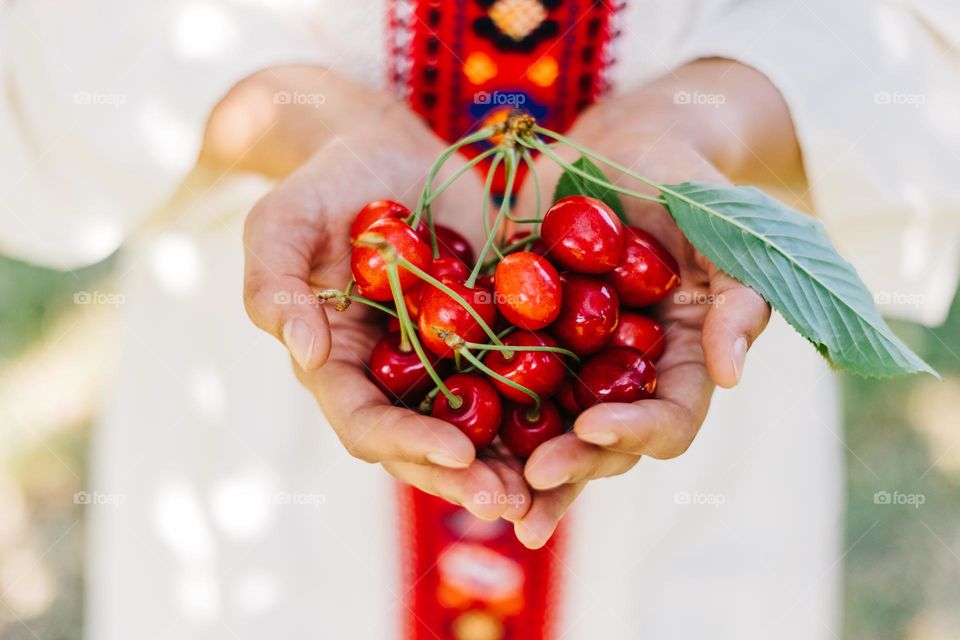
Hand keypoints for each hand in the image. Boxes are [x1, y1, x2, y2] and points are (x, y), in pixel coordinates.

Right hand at [241, 89, 531, 521]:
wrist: (388, 156)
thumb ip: (274, 282)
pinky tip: (588, 425)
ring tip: (556, 485)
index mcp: (339, 366)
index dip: (407, 444)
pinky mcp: (492, 339)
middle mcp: (394, 380)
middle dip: (466, 477)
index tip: (457, 450)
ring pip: (478, 429)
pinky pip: (521, 383)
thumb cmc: (324, 185)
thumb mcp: (283, 220)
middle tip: (513, 499)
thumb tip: (305, 351)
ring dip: (513, 464)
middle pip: (426, 446)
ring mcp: (446, 364)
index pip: (365, 423)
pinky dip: (549, 410)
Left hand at [507, 57, 802, 546]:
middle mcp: (624, 378)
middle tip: (533, 479)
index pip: (669, 420)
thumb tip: (731, 376)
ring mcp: (572, 365)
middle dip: (572, 467)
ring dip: (520, 470)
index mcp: (680, 364)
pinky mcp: (523, 340)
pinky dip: (473, 412)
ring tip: (488, 500)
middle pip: (604, 444)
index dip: (636, 432)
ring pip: (548, 432)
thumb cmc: (685, 186)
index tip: (594, 427)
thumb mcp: (727, 233)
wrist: (622, 147)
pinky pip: (497, 383)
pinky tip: (440, 434)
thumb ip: (737, 300)